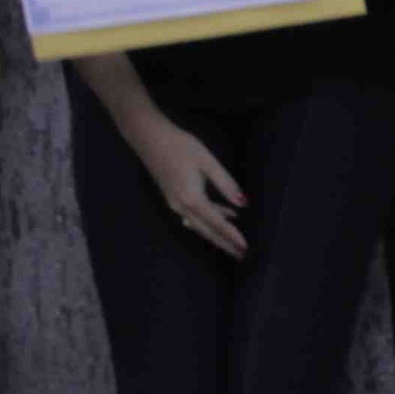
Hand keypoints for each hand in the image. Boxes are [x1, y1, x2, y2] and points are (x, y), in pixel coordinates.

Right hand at [133, 116, 249, 259]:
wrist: (150, 138)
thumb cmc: (180, 146)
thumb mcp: (207, 162)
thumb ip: (226, 183)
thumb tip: (243, 203)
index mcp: (192, 198)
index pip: (217, 223)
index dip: (232, 236)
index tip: (245, 248)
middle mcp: (181, 206)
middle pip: (207, 230)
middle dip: (225, 243)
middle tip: (241, 255)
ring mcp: (175, 203)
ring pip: (200, 225)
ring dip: (217, 234)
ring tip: (234, 241)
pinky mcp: (173, 197)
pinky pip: (193, 216)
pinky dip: (209, 219)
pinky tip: (224, 214)